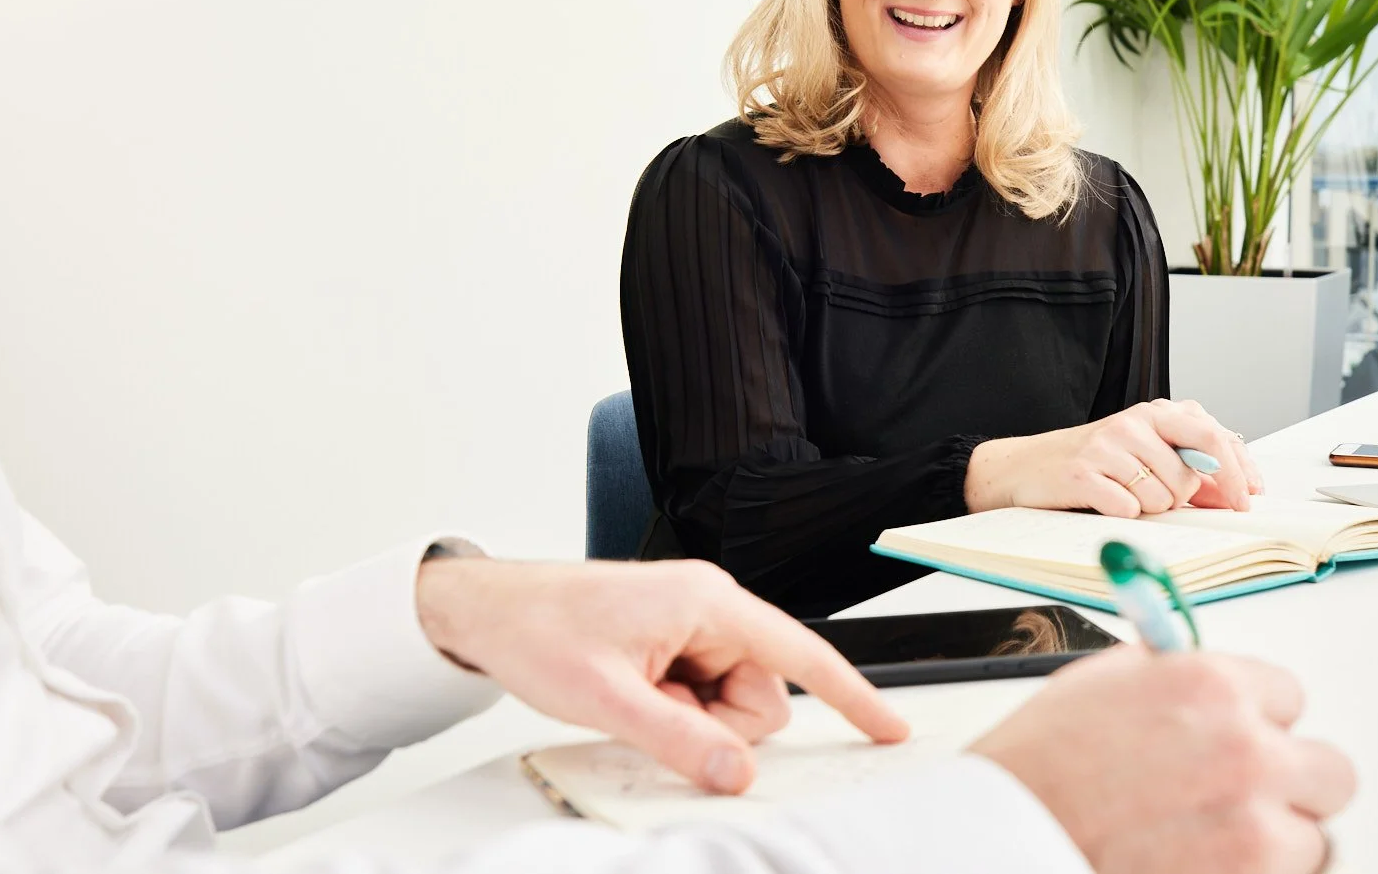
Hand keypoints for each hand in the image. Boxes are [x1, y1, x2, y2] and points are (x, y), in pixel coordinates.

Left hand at [414, 557, 908, 793]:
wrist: (487, 610)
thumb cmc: (539, 629)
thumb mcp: (607, 698)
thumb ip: (679, 739)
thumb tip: (739, 774)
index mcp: (707, 602)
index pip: (802, 654)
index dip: (852, 697)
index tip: (890, 730)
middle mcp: (708, 608)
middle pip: (761, 696)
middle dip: (718, 724)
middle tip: (649, 709)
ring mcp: (690, 626)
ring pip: (731, 704)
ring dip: (689, 718)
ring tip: (631, 697)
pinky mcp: (672, 644)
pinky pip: (701, 697)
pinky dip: (675, 711)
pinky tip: (632, 696)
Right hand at [965, 398, 1261, 515]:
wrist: (1027, 466)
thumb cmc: (1093, 461)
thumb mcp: (1145, 453)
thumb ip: (1191, 465)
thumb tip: (1235, 490)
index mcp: (1156, 413)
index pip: (1215, 437)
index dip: (1238, 473)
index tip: (1246, 499)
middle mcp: (1134, 423)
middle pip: (1191, 472)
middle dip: (1184, 496)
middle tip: (1163, 498)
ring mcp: (1107, 446)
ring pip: (1162, 497)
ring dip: (1149, 508)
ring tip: (1123, 494)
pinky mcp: (1084, 473)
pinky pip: (1128, 509)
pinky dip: (1122, 513)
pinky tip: (1106, 501)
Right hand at [973, 647, 1353, 873]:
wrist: (1002, 839)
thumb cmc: (1036, 769)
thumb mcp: (1099, 686)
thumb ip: (1172, 680)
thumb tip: (1213, 688)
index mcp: (1211, 687)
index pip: (1289, 697)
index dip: (1256, 720)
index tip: (1234, 736)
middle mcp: (1246, 752)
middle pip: (1329, 771)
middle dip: (1288, 785)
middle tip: (1237, 798)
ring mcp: (1256, 830)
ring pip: (1312, 839)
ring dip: (1270, 845)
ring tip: (1201, 844)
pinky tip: (1194, 866)